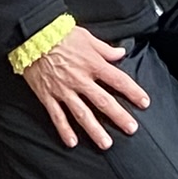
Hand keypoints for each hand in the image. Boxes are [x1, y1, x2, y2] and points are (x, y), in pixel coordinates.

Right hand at [21, 24, 150, 150]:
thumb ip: (105, 49)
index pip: (118, 80)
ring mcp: (64, 90)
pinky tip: (72, 143)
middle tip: (132, 129)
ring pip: (82, 114)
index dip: (133, 92)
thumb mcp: (88, 37)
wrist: (33, 37)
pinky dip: (64, 130)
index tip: (144, 102)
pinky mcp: (48, 96)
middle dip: (119, 116)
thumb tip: (121, 53)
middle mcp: (80, 80)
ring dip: (95, 130)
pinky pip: (57, 116)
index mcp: (93, 64)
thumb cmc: (62, 34)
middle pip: (103, 101)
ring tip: (106, 143)